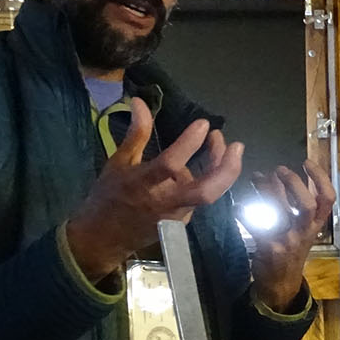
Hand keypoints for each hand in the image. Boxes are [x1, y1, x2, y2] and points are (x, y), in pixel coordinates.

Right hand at [64, 98, 243, 281]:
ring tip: (219, 144)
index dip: (189, 144)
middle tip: (235, 145)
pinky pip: (200, 197)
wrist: (104, 238)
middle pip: (206, 191)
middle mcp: (164, 201)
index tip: (203, 124)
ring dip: (220, 169)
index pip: (171, 164)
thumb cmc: (109, 195)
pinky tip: (205, 165)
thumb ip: (136, 134)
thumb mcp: (118, 162)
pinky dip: (206, 179)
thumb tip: (140, 101)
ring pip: (209, 193)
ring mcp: (177, 215)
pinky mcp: (183, 222)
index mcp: (143, 183)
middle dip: (226, 168)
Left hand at [245, 159, 334, 311]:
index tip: (307, 162)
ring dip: (267, 190)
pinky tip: (238, 206)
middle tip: (279, 169)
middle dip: (294, 183)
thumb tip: (275, 175)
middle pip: (307, 204)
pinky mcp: (269, 247)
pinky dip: (244, 212)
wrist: (280, 284)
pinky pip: (255, 225)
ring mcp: (287, 240)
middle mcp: (304, 231)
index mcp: (315, 225)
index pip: (327, 199)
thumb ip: (293, 205)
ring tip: (257, 178)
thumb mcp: (302, 230)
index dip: (320, 178)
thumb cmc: (291, 251)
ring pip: (280, 211)